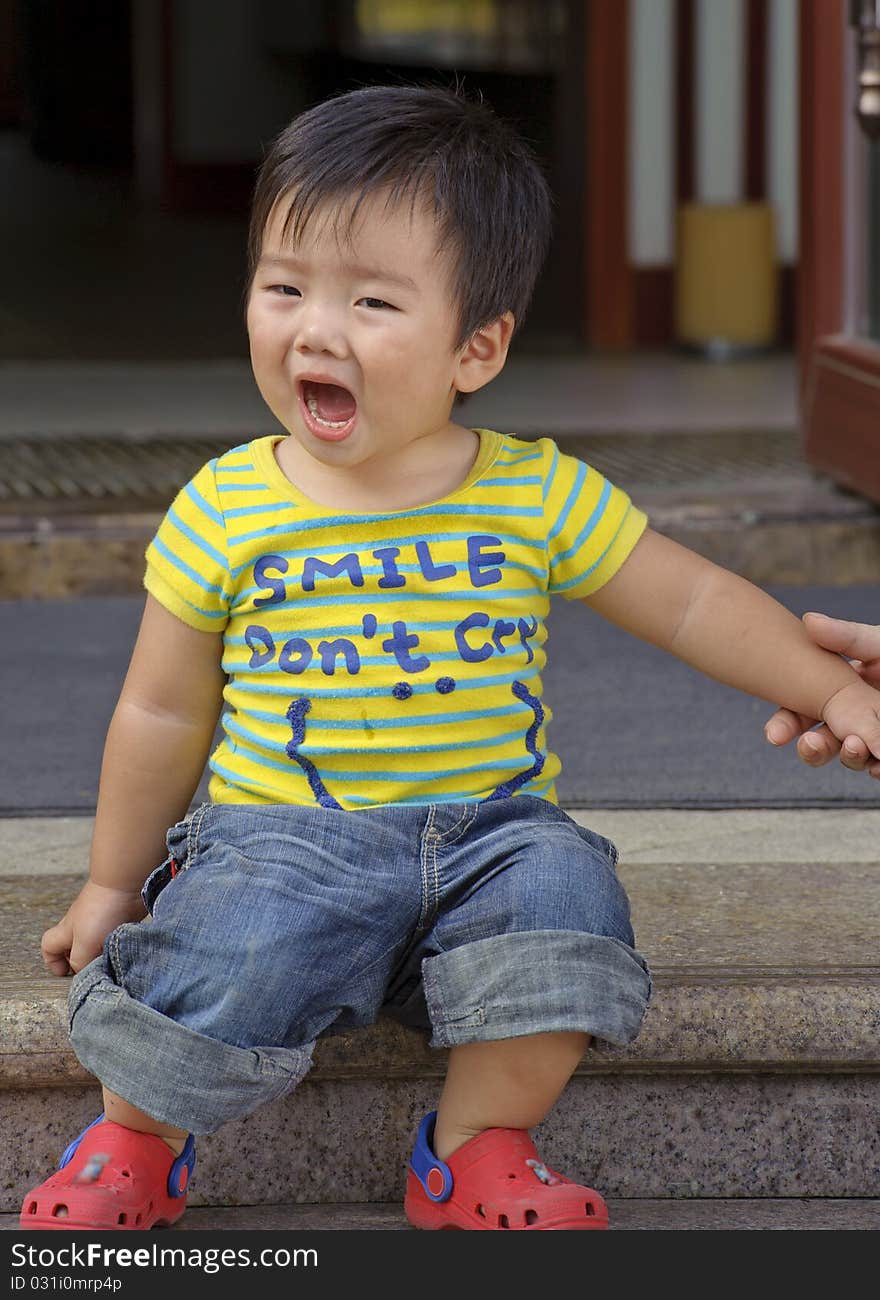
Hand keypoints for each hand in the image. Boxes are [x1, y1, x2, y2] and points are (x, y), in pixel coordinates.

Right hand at [41, 879, 146, 976]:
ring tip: (112, 964)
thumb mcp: (84, 943)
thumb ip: (80, 961)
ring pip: (97, 945)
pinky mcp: (120, 920)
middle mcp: (82, 927)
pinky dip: (118, 947)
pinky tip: (125, 952)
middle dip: (82, 963)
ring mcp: (101, 923)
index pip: (49, 948)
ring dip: (103, 956)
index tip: (66, 974)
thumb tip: (84, 973)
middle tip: (94, 973)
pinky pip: (115, 938)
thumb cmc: (100, 910)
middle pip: (74, 948)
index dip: (53, 963)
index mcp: (67, 932)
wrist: (125, 885)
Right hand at [764, 613, 879, 777]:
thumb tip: (809, 621)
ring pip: (852, 757)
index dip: (786, 724)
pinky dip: (878, 765)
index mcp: (841, 690)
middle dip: (812, 748)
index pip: (802, 711)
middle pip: (821, 741)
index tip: (774, 736)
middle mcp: (855, 717)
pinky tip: (879, 761)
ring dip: (849, 756)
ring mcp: (878, 735)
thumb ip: (847, 636)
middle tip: (809, 745)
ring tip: (856, 745)